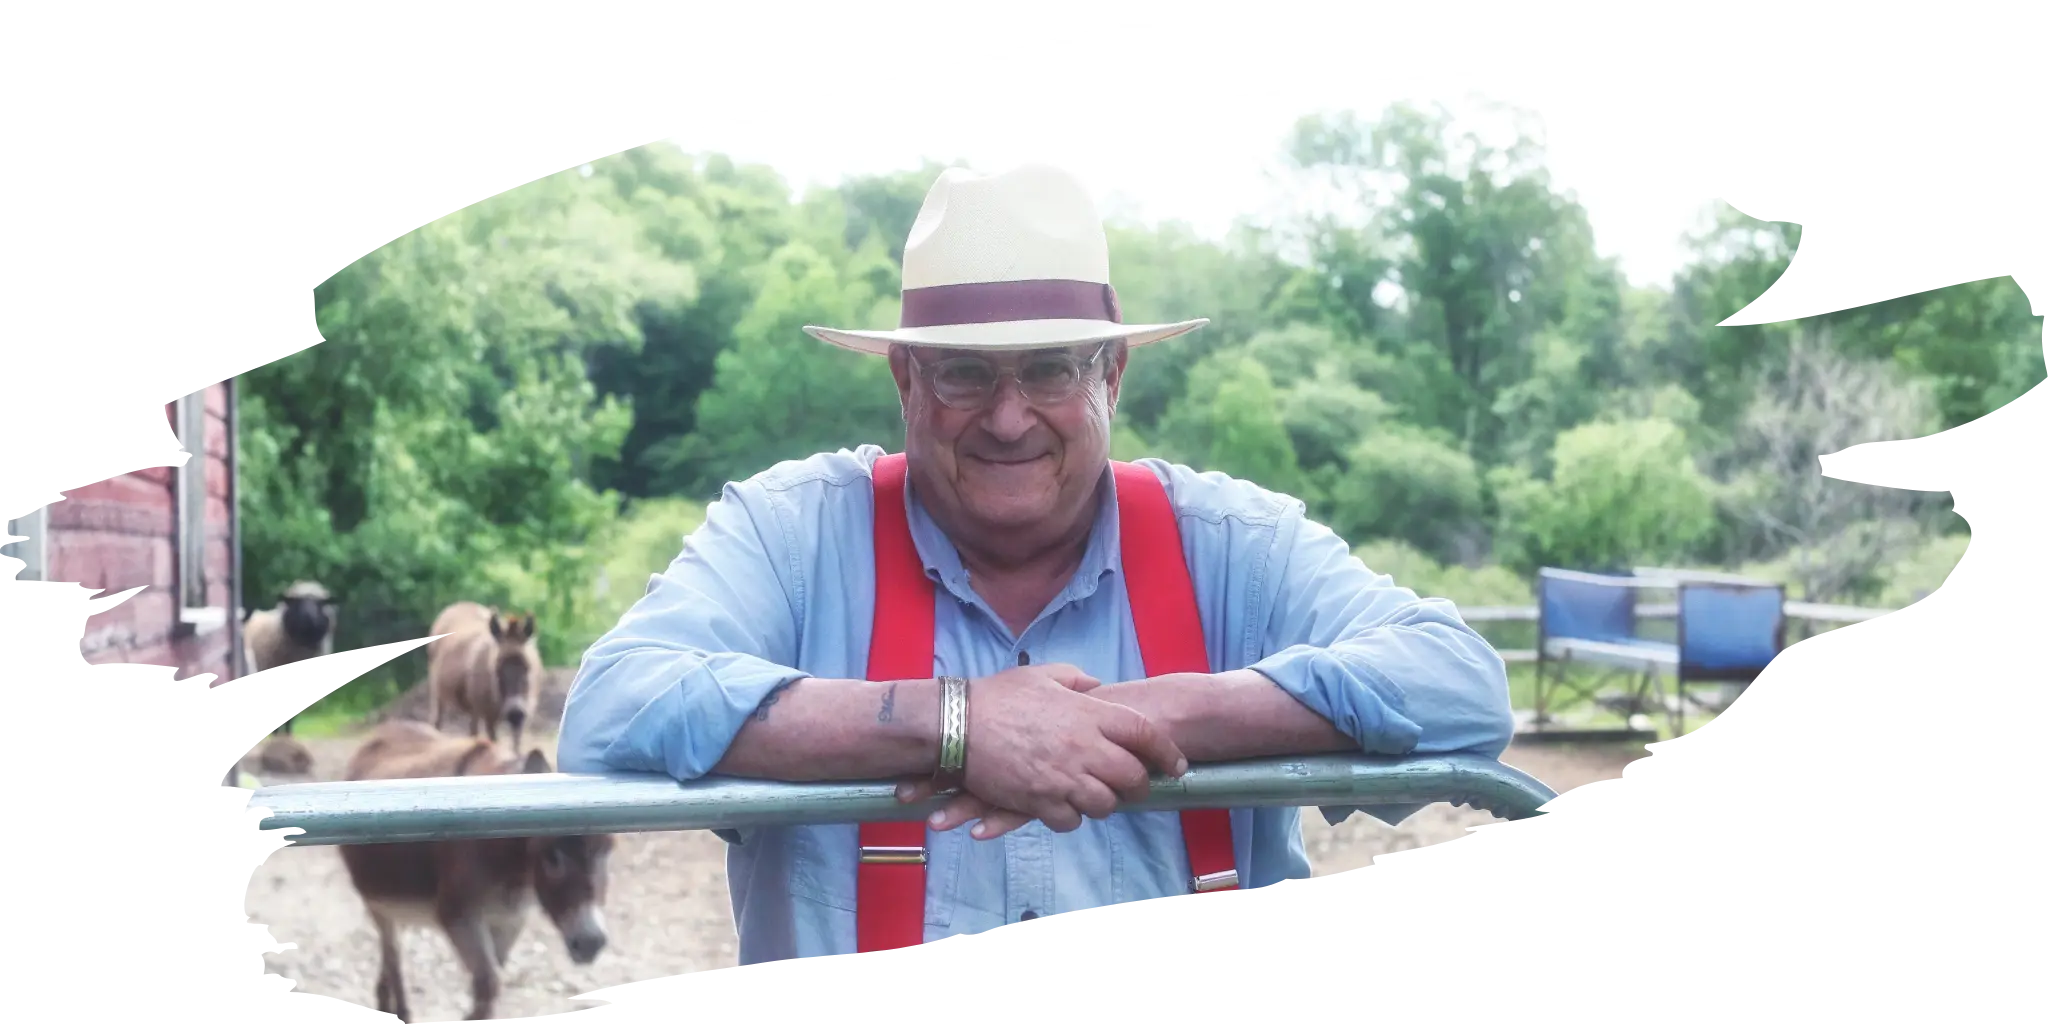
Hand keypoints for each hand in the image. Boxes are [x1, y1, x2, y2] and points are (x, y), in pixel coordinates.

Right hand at [894, 664, 1187, 838]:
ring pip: (1105, 804)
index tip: (1177, 764)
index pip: (1145, 734)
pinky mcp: (1040, 801)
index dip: (1167, 751)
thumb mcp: (1044, 675)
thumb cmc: (999, 696)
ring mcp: (1062, 778)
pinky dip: (1071, 816)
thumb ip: (1078, 680)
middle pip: (1132, 777)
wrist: (956, 725)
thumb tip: (1096, 688)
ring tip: (1095, 794)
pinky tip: (1063, 806)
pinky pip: (1070, 820)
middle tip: (1136, 786)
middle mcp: (1083, 748)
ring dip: (1104, 802)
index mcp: (1089, 714)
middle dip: (1139, 785)